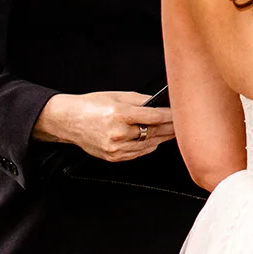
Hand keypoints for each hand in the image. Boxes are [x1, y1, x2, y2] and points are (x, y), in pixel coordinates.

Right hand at [33, 91, 173, 162]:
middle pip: (154, 132)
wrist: (68, 121)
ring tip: (172, 132)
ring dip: (162, 139)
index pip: (154, 117)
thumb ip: (141, 100)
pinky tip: (155, 140)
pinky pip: (138, 153)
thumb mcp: (117, 96)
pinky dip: (149, 146)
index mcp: (120, 114)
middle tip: (183, 124)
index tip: (180, 114)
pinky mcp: (113, 157)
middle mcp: (118, 133)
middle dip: (170, 128)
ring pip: (148, 145)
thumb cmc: (91, 106)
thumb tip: (159, 103)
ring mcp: (116, 148)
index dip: (170, 116)